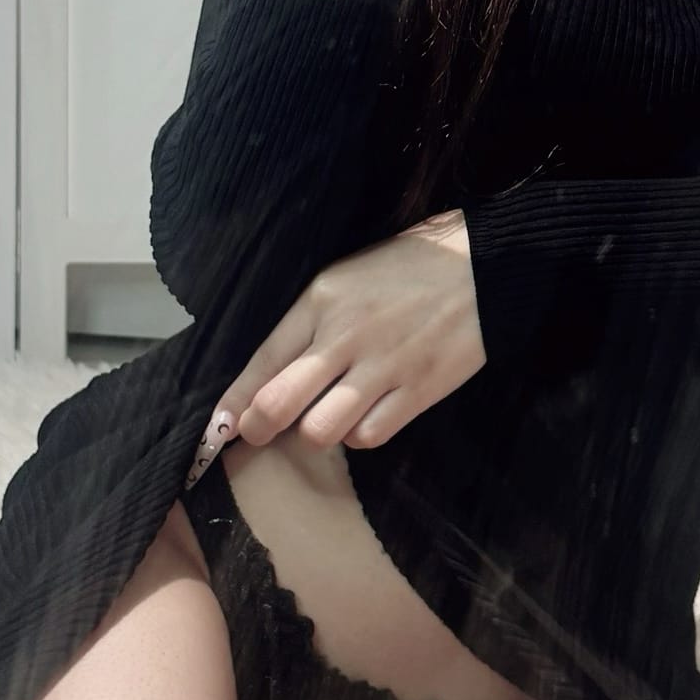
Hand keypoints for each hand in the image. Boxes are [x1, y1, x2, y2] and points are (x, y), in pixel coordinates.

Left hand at [186, 211, 485, 480]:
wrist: (482, 265)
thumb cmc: (407, 267)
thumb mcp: (345, 277)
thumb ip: (308, 321)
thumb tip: (271, 374)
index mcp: (321, 299)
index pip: (262, 361)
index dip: (233, 403)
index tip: (218, 429)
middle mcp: (346, 335)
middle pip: (279, 403)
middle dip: (258, 427)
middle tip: (258, 432)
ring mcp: (384, 366)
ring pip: (322, 429)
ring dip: (314, 431)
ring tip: (321, 417)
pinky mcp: (419, 389)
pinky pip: (370, 435)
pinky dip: (359, 433)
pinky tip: (361, 416)